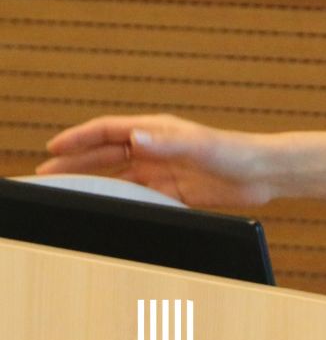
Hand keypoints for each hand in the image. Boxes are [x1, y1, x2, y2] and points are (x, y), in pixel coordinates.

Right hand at [37, 113, 276, 210]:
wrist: (266, 173)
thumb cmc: (238, 153)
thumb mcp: (201, 146)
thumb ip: (168, 143)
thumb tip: (135, 137)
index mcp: (160, 130)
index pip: (110, 130)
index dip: (80, 137)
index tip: (53, 147)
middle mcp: (159, 147)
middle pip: (107, 153)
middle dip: (77, 160)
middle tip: (46, 172)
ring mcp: (165, 169)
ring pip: (119, 175)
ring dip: (93, 181)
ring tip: (66, 191)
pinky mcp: (175, 190)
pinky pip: (138, 195)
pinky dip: (118, 200)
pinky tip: (104, 210)